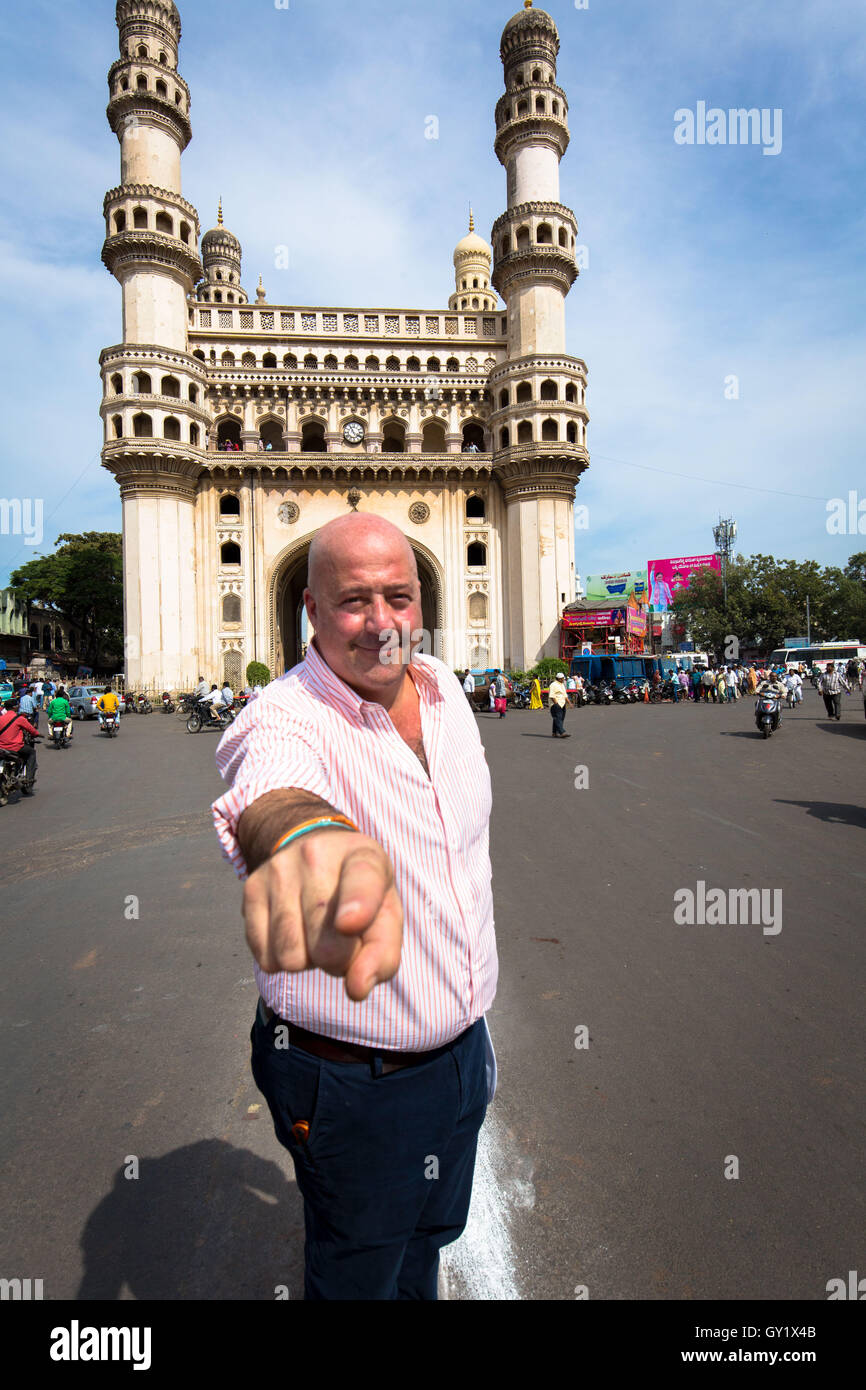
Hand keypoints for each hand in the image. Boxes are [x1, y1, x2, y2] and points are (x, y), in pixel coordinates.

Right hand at [242, 830, 403, 1001]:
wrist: (314, 848)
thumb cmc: (358, 893)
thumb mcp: (386, 915)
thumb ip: (382, 955)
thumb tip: (357, 989)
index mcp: (363, 857)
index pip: (361, 882)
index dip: (358, 907)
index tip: (350, 924)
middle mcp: (316, 856)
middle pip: (325, 946)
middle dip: (337, 961)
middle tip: (341, 941)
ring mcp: (279, 870)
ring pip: (290, 957)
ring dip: (307, 961)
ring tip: (315, 934)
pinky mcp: (251, 888)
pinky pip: (265, 958)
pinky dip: (281, 960)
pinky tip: (293, 934)